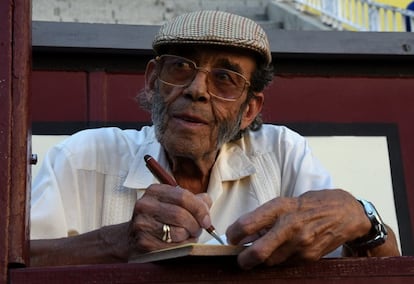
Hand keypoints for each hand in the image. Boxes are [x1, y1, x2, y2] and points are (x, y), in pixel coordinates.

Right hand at [128, 184, 212, 253]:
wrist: (130, 239)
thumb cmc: (158, 219)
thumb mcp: (172, 203)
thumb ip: (193, 200)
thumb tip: (207, 201)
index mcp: (154, 191)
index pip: (183, 196)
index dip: (200, 209)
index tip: (206, 220)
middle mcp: (145, 205)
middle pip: (181, 215)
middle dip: (195, 225)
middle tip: (197, 230)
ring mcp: (142, 225)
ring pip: (178, 232)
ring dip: (189, 237)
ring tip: (186, 236)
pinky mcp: (144, 243)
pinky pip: (173, 247)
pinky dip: (182, 247)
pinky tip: (178, 245)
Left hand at [226, 189, 371, 268]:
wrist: (344, 212)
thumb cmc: (311, 204)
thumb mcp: (285, 202)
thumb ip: (263, 218)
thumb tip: (242, 234)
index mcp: (280, 207)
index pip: (246, 224)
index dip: (233, 234)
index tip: (231, 237)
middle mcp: (290, 225)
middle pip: (257, 252)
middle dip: (243, 259)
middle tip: (240, 257)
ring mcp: (301, 243)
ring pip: (269, 262)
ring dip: (261, 260)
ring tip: (263, 250)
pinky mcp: (309, 256)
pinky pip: (285, 264)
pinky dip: (278, 260)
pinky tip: (281, 250)